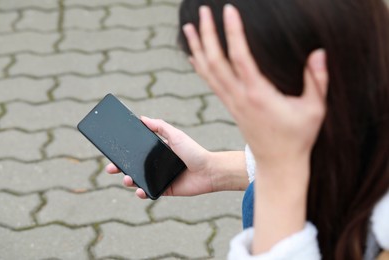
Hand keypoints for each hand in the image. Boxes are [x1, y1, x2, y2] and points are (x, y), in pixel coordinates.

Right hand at [106, 116, 213, 198]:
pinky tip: (139, 191)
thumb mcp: (175, 135)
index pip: (137, 151)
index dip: (124, 152)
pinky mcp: (164, 190)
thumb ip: (160, 126)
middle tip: (111, 168)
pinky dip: (142, 193)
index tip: (113, 151)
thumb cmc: (194, 151)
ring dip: (128, 181)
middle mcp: (156, 165)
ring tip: (127, 179)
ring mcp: (159, 178)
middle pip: (133, 166)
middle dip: (120, 167)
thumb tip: (142, 118)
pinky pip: (149, 192)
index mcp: (157, 151)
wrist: (208, 171)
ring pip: (138, 180)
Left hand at [183, 5, 327, 177]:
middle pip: (215, 61)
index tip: (228, 10)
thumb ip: (317, 80)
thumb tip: (318, 53)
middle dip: (207, 34)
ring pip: (207, 71)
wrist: (277, 165)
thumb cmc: (298, 138)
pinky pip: (210, 83)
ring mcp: (231, 103)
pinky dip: (200, 66)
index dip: (232, 32)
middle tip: (202, 11)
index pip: (240, 57)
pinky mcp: (230, 107)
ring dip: (197, 47)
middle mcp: (239, 97)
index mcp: (258, 94)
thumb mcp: (314, 110)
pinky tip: (194, 54)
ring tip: (188, 27)